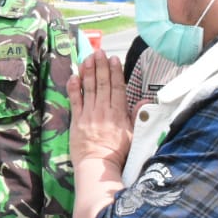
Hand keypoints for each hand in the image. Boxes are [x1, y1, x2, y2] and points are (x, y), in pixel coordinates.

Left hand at [67, 53, 132, 168]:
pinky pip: (75, 100)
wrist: (99, 166)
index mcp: (119, 114)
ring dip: (89, 72)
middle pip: (103, 84)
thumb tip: (143, 101)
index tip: (114, 59)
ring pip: (89, 88)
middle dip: (101, 66)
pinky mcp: (77, 121)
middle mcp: (104, 111)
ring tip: (88, 58)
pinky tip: (74, 76)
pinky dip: (74, 87)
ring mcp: (89, 114)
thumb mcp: (134, 136)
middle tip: (99, 52)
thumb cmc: (117, 153)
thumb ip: (137, 117)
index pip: (117, 88)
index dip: (115, 72)